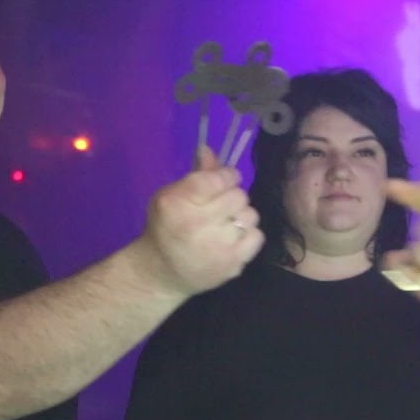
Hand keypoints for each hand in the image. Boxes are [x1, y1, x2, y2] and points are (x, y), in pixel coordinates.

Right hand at [138, 145, 262, 296]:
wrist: (162, 272)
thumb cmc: (166, 228)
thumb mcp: (171, 196)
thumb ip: (196, 174)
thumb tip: (208, 147)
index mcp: (179, 203)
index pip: (218, 178)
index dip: (226, 175)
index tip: (223, 180)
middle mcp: (197, 224)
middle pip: (238, 196)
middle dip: (232, 196)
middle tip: (221, 205)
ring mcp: (217, 247)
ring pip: (250, 215)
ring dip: (241, 216)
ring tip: (226, 223)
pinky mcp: (232, 264)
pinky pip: (257, 237)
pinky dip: (248, 235)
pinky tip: (232, 239)